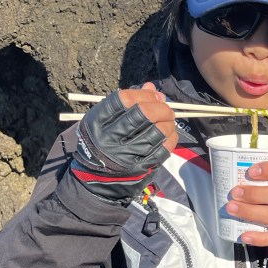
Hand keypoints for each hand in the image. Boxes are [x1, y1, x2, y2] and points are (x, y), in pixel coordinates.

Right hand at [69, 83, 178, 203]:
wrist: (95, 178)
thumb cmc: (102, 141)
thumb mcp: (105, 119)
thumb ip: (129, 102)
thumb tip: (153, 89)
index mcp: (98, 121)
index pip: (125, 99)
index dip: (144, 95)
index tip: (153, 95)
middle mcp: (111, 137)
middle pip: (144, 114)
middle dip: (161, 108)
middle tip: (166, 109)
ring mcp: (127, 154)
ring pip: (158, 131)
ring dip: (169, 123)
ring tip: (168, 121)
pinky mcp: (140, 167)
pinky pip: (164, 149)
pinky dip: (171, 138)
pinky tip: (170, 134)